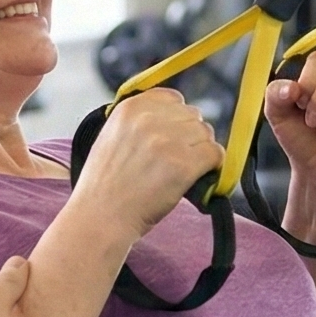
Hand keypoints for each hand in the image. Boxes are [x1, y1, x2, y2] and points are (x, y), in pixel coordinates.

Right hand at [72, 88, 223, 241]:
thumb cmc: (105, 185)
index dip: (177, 119)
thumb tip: (174, 117)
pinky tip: (196, 179)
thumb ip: (138, 121)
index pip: (173, 99)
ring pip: (206, 135)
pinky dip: (211, 167)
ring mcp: (167, 141)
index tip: (172, 137)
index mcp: (130, 108)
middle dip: (189, 137)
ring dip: (200, 152)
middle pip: (193, 116)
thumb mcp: (111, 137)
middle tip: (176, 160)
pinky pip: (215, 155)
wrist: (100, 218)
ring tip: (182, 172)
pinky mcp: (183, 165)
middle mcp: (149, 119)